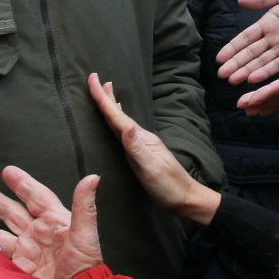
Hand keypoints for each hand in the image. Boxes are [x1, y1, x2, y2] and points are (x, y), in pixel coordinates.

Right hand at [0, 165, 101, 278]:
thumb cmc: (85, 263)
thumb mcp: (85, 232)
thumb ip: (84, 205)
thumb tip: (92, 178)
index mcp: (54, 220)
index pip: (37, 196)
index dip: (23, 183)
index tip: (8, 171)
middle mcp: (38, 232)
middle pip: (14, 211)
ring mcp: (27, 248)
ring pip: (2, 230)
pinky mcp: (18, 264)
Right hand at [88, 73, 220, 225]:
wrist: (186, 200)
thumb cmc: (168, 187)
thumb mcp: (151, 168)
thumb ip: (137, 148)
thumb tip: (127, 125)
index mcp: (141, 139)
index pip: (118, 116)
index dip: (103, 98)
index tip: (92, 78)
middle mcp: (141, 138)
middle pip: (119, 114)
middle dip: (106, 97)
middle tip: (95, 78)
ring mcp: (142, 146)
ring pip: (122, 121)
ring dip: (112, 107)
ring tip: (106, 92)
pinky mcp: (142, 154)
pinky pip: (125, 133)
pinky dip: (119, 122)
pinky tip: (121, 122)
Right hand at [216, 0, 278, 84]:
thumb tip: (240, 1)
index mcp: (268, 22)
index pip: (246, 37)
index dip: (233, 47)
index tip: (219, 59)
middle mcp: (274, 37)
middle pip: (251, 53)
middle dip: (236, 63)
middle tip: (222, 75)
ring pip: (262, 61)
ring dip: (247, 71)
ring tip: (233, 81)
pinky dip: (267, 72)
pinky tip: (255, 79)